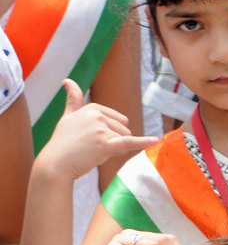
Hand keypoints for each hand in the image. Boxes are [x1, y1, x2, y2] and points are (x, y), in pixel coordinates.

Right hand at [37, 80, 154, 179]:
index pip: (118, 120)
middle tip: (94, 148)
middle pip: (124, 129)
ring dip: (117, 149)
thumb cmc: (62, 142)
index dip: (111, 133)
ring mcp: (102, 129)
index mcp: (93, 108)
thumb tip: (67, 80)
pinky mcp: (106, 144)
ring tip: (95, 152)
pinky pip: (130, 142)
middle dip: (116, 141)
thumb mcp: (68, 116)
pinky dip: (143, 142)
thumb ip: (73, 99)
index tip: (93, 139)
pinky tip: (155, 140)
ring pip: (126, 139)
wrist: (56, 164)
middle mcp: (98, 115)